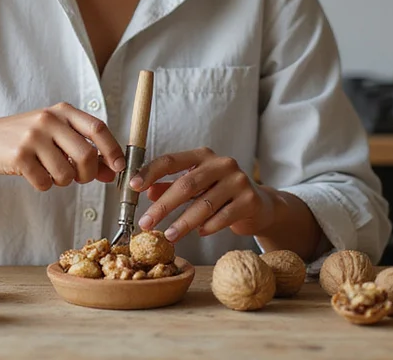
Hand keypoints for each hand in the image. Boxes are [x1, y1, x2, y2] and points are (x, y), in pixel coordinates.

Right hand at [0, 103, 126, 191]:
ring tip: (51, 173)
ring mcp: (33, 137)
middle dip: (87, 174)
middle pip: (86, 155)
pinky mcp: (19, 156)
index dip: (113, 150)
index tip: (119, 167)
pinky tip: (34, 174)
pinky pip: (44, 182)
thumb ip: (85, 150)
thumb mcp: (57, 135)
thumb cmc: (28, 138)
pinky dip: (44, 185)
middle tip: (80, 178)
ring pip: (66, 173)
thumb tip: (112, 172)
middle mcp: (49, 120)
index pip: (98, 128)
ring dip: (63, 181)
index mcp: (63, 111)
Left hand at [130, 148, 275, 242]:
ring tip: (169, 236)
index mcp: (203, 155)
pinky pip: (223, 217)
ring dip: (183, 223)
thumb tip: (148, 192)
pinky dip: (208, 227)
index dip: (150, 172)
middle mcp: (221, 163)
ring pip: (204, 204)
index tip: (133, 186)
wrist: (259, 205)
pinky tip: (199, 233)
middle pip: (186, 184)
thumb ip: (171, 186)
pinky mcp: (249, 200)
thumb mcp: (196, 187)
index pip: (171, 160)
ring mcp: (237, 181)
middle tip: (146, 223)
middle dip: (163, 206)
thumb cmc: (221, 194)